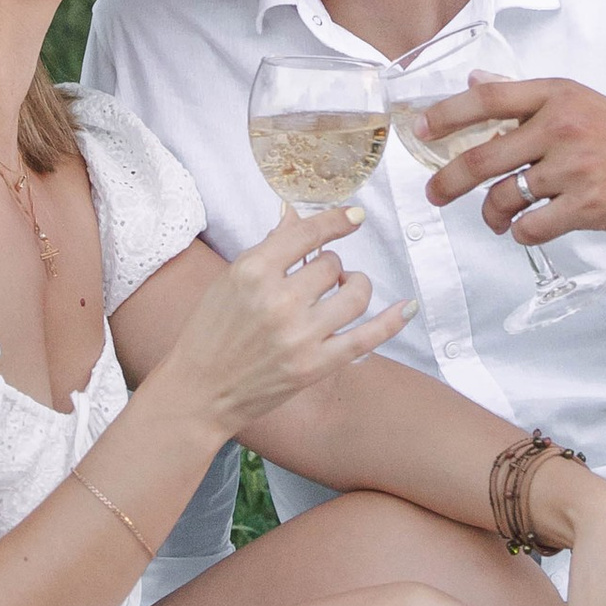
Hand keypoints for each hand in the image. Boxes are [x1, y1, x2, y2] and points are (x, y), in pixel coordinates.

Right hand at [150, 210, 417, 441]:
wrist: (198, 392)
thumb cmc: (209, 333)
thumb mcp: (229, 281)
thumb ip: (267, 249)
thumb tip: (293, 214)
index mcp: (252, 271)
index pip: (308, 233)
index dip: (336, 221)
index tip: (354, 217)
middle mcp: (279, 299)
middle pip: (331, 265)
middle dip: (328, 268)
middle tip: (314, 281)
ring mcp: (300, 335)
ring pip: (355, 294)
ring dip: (354, 287)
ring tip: (343, 292)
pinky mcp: (315, 366)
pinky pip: (368, 337)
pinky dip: (394, 320)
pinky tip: (408, 307)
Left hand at [422, 77, 605, 241]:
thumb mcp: (577, 100)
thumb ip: (523, 96)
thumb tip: (473, 80)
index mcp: (555, 96)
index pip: (488, 99)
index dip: (447, 115)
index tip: (421, 129)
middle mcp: (560, 127)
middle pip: (483, 158)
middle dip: (449, 182)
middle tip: (434, 195)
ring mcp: (573, 168)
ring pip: (504, 198)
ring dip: (492, 215)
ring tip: (496, 220)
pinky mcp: (587, 204)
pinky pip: (533, 226)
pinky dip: (522, 232)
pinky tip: (527, 229)